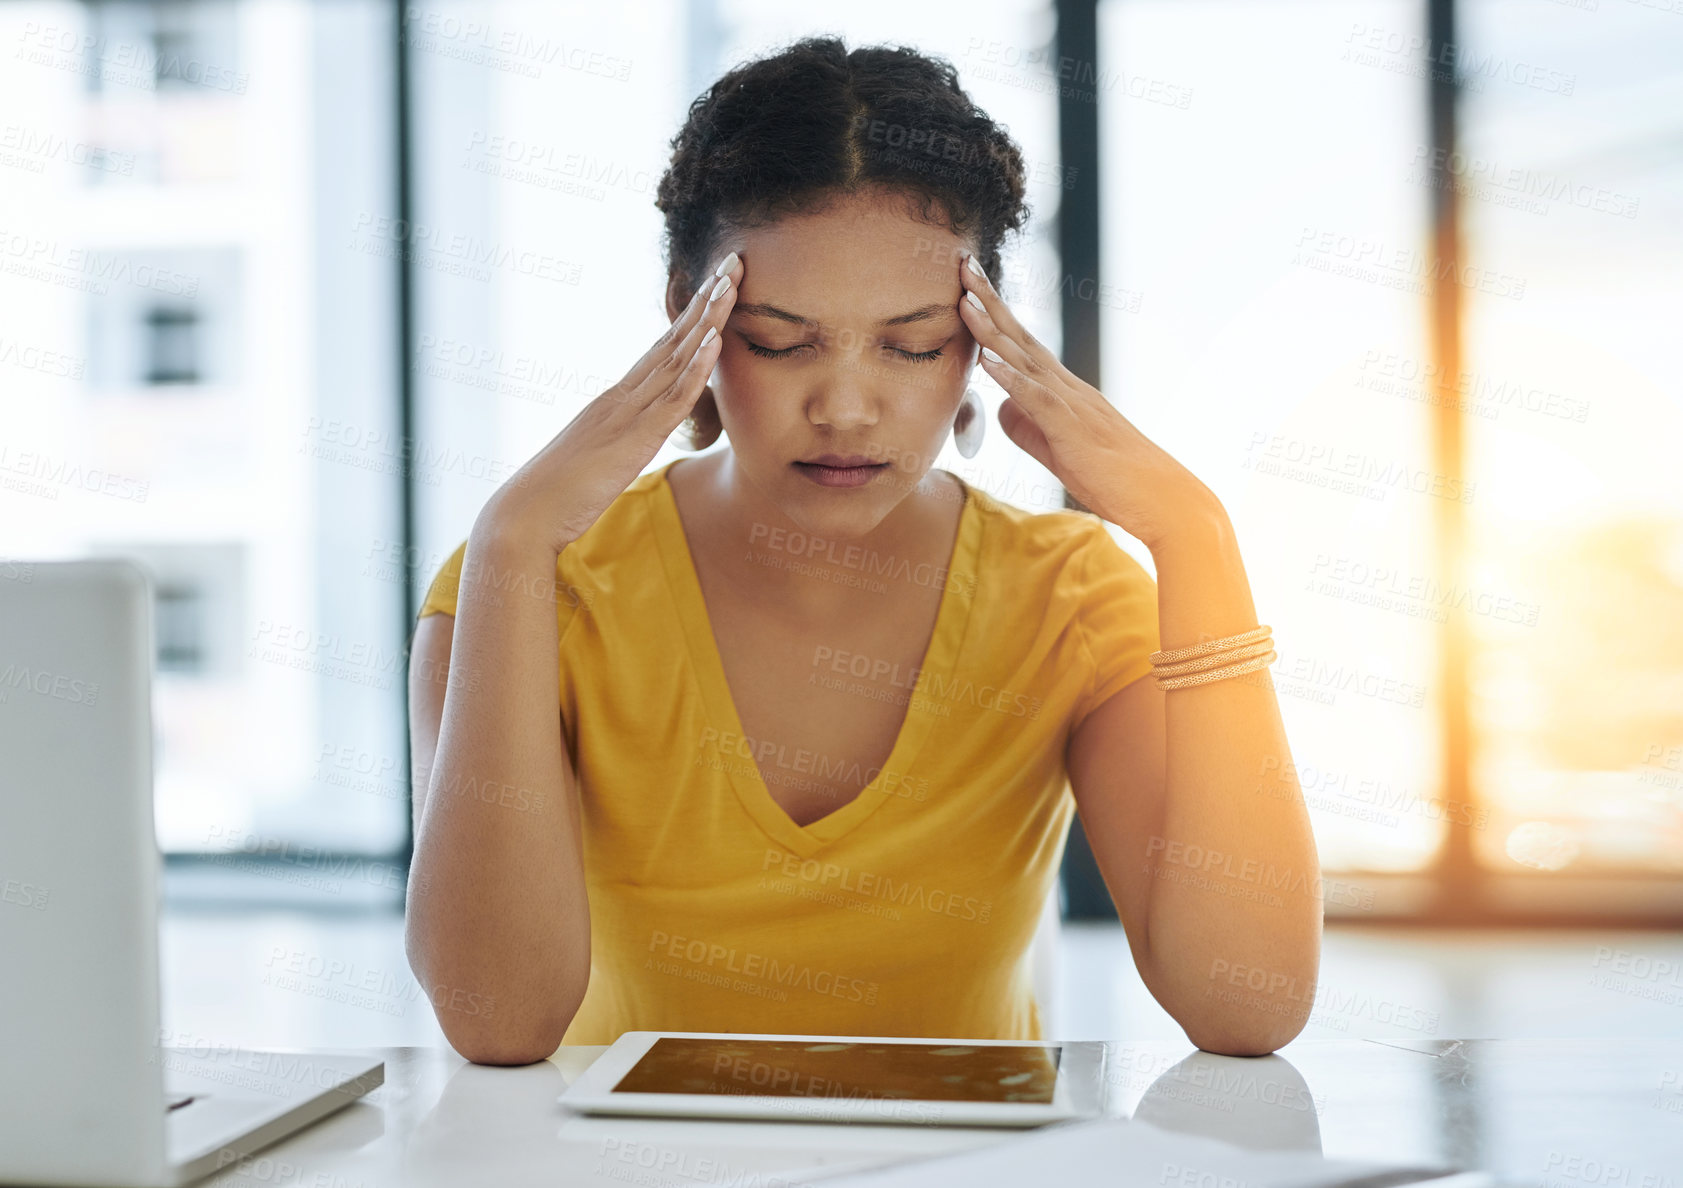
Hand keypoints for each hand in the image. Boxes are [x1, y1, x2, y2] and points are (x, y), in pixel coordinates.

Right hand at [478, 251, 741, 554]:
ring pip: (676, 358)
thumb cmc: (558, 495)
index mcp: (616, 400)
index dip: (692, 319)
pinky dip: (696, 367)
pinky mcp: (634, 437)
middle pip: (673, 340)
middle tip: (732, 264)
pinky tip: (715, 339)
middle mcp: (623, 396)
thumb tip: (637, 441)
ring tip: (730, 284)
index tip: (715, 287)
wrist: (528, 512)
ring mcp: (627, 412)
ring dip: (707, 320)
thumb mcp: (600, 459)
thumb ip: (621, 443)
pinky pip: (672, 398)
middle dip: (705, 302)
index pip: (662, 351)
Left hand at [956, 252, 1222, 551]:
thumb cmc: (1117, 480)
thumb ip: (1029, 429)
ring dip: (993, 329)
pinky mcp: (1074, 430)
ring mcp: (1073, 405)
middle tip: (963, 265)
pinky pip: (1038, 399)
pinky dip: (1011, 377)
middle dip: (989, 302)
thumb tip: (1002, 410)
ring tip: (965, 299)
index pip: (1023, 346)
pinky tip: (988, 358)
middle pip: (1022, 338)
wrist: (1164, 501)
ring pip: (1026, 360)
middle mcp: (1069, 389)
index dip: (994, 317)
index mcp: (1065, 393)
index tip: (968, 288)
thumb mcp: (1059, 452)